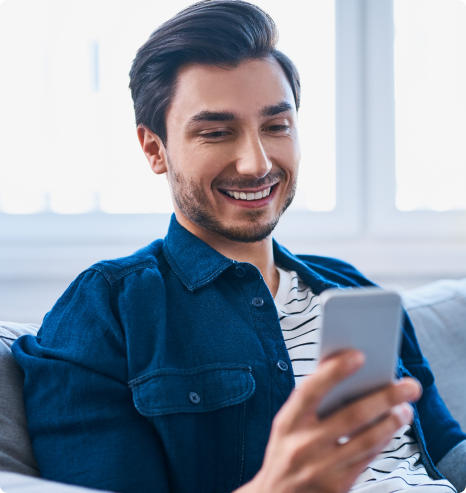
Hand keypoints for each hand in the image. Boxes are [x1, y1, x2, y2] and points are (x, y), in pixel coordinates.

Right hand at [236, 350, 421, 492]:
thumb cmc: (286, 450)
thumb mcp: (287, 424)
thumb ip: (309, 401)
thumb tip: (340, 367)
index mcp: (287, 422)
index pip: (311, 390)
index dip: (334, 371)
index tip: (359, 355)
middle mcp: (302, 446)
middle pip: (351, 416)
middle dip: (384, 397)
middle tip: (409, 385)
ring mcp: (321, 469)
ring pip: (366, 440)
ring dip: (392, 422)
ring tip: (406, 408)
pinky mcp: (336, 488)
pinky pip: (366, 459)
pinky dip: (382, 440)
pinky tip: (392, 428)